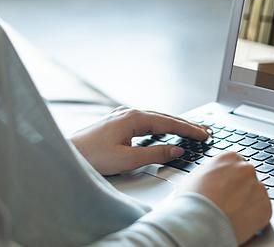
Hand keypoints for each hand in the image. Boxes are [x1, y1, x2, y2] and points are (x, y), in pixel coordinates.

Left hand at [69, 107, 209, 174]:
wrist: (69, 153)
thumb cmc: (93, 157)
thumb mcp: (128, 160)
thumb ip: (155, 154)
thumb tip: (176, 150)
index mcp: (133, 118)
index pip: (169, 122)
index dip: (189, 129)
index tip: (205, 134)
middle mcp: (129, 112)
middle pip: (164, 117)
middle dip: (185, 124)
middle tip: (204, 131)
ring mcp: (122, 116)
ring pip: (155, 118)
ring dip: (174, 124)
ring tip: (190, 130)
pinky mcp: (117, 122)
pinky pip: (146, 121)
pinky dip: (160, 125)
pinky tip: (165, 130)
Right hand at [178, 152, 271, 244]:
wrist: (199, 223)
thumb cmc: (191, 201)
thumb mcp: (196, 176)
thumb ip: (211, 171)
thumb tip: (214, 175)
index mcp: (228, 157)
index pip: (236, 163)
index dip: (231, 177)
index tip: (227, 186)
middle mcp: (246, 169)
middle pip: (247, 177)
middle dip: (241, 188)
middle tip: (229, 202)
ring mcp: (258, 187)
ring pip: (256, 193)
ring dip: (248, 201)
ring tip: (232, 213)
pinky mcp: (266, 207)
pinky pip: (263, 210)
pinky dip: (255, 216)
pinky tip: (240, 220)